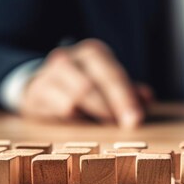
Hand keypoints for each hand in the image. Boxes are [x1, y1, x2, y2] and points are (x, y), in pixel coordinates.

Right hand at [19, 39, 151, 127]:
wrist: (42, 83)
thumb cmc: (86, 83)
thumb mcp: (109, 82)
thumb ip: (129, 90)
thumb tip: (148, 99)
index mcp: (92, 53)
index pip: (111, 74)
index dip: (124, 98)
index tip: (135, 119)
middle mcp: (68, 59)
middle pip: (89, 87)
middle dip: (109, 110)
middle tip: (125, 128)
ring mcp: (48, 75)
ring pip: (72, 101)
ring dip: (91, 118)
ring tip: (106, 130)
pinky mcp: (36, 94)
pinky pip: (57, 113)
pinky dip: (75, 123)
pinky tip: (85, 128)